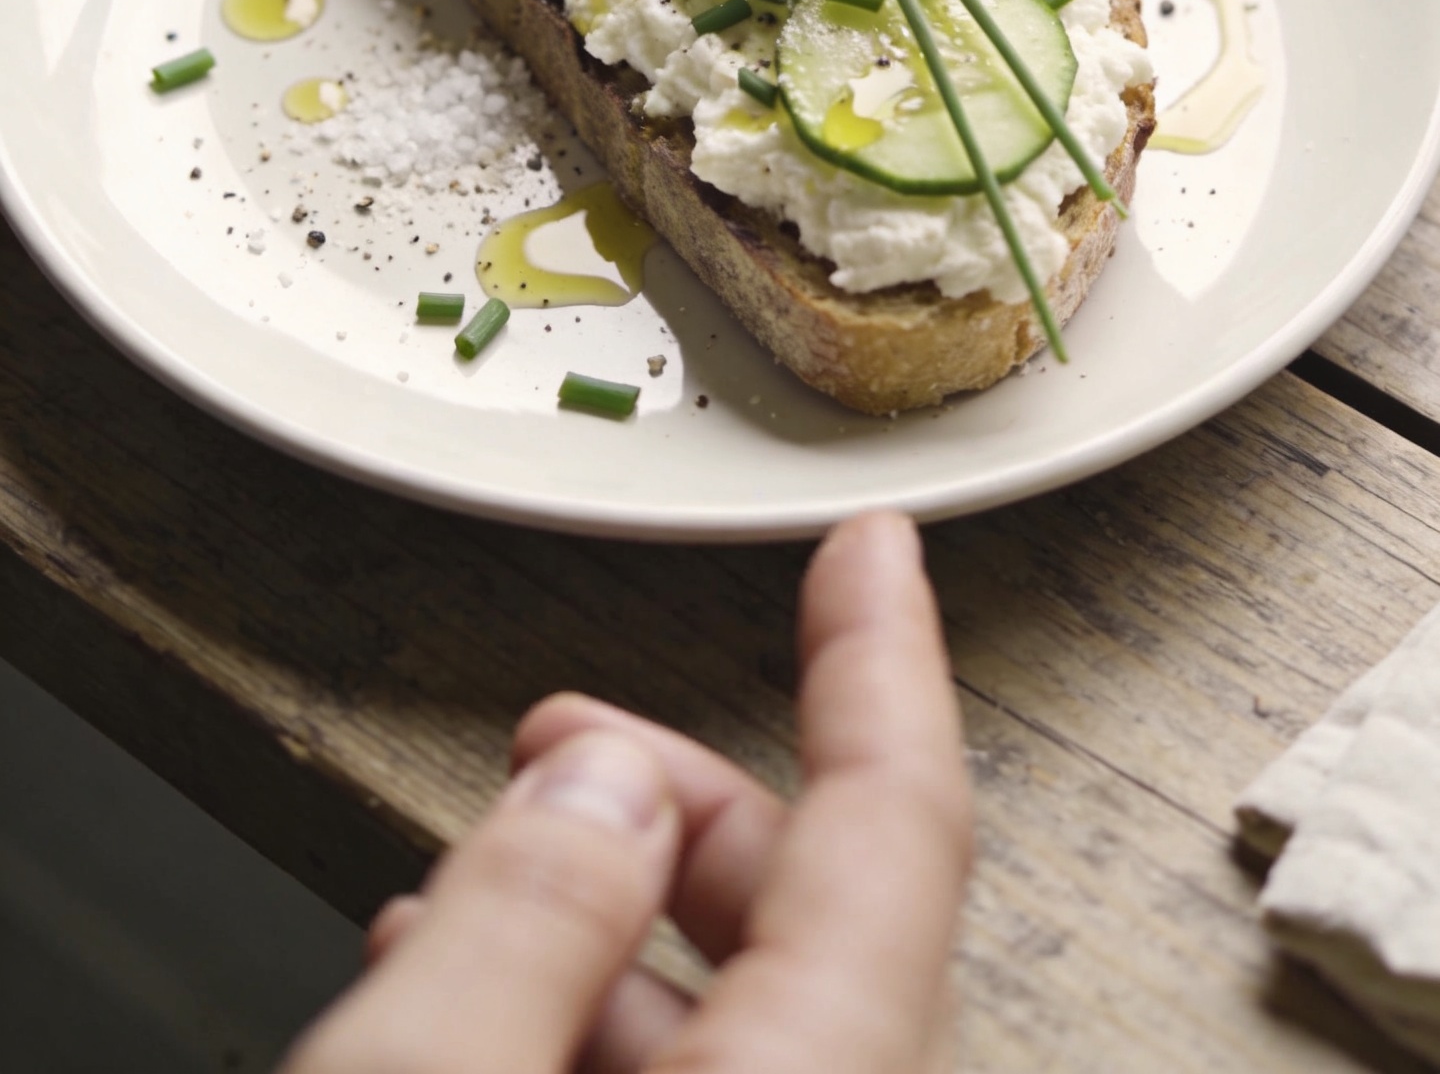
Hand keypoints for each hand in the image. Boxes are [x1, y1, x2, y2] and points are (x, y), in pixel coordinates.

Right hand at [285, 512, 969, 1073]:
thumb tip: (600, 779)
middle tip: (547, 745)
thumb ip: (525, 918)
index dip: (880, 657)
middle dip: (675, 801)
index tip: (872, 544)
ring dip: (610, 934)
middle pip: (815, 916)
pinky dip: (589, 1038)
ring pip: (749, 1024)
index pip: (900, 826)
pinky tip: (470, 1015)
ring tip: (451, 904)